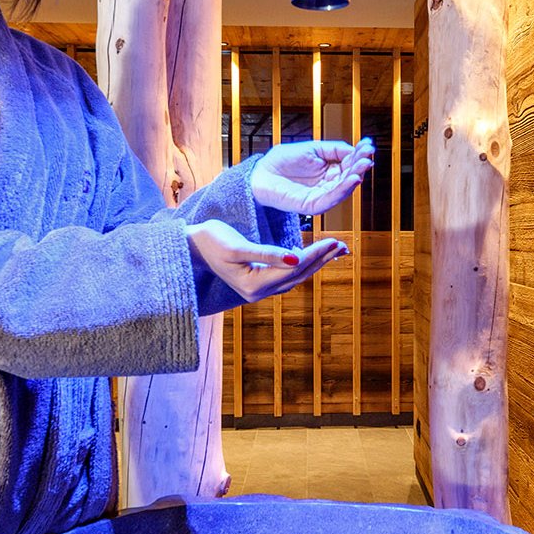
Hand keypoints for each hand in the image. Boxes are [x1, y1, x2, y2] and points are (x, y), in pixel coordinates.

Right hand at [185, 220, 348, 303]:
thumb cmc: (211, 241)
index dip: (316, 254)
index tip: (334, 241)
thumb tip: (296, 257)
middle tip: (343, 246)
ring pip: (295, 277)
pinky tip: (312, 256)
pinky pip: (287, 275)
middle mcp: (258, 292)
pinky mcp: (257, 281)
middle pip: (298, 275)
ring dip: (316, 263)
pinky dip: (303, 265)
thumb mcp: (238, 246)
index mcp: (254, 284)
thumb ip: (267, 253)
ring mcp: (258, 289)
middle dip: (322, 260)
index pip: (294, 268)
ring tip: (336, 251)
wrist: (190, 248)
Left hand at [252, 138, 374, 214]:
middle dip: (360, 165)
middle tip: (368, 156)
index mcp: (329, 170)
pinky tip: (353, 179)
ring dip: (356, 177)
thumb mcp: (313, 149)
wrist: (261, 173)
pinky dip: (344, 190)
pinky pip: (332, 199)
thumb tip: (354, 150)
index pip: (349, 163)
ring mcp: (322, 195)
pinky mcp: (313, 205)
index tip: (369, 145)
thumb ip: (334, 149)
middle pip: (350, 176)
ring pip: (344, 189)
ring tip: (364, 165)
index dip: (360, 154)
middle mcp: (328, 184)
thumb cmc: (283, 161)